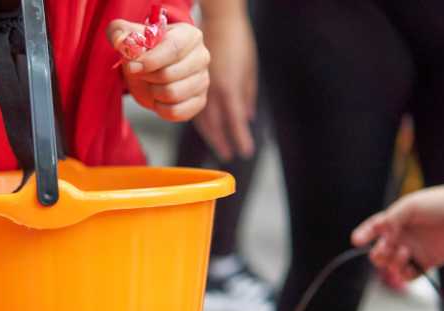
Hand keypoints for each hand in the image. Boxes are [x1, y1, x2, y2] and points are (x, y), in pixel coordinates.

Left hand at [107, 20, 209, 121]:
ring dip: (153, 92)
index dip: (150, 61)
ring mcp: (203, 80)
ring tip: (150, 84)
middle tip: (140, 74)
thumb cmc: (143, 51)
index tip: (132, 67)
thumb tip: (120, 41)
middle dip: (147, 77)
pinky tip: (158, 99)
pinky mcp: (199, 101)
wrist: (152, 71)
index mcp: (189, 35)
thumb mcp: (128, 35)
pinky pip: (176, 112)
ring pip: (173, 94)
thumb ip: (119, 32)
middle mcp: (201, 56)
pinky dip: (160, 109)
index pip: (173, 49)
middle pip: (170, 74)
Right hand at [193, 13, 256, 160]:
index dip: (240, 138)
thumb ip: (248, 93)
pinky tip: (205, 128)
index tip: (246, 152)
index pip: (236, 121)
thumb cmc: (238, 42)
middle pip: (216, 125)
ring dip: (211, 135)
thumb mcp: (249, 68)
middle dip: (222, 142)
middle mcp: (214, 92)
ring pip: (203, 118)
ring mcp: (202, 87)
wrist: (218, 22)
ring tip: (218, 147)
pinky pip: (193, 106)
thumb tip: (249, 116)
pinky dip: (200, 120)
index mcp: (230, 88)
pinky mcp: (194, 82)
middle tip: (228, 156)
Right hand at [351, 183, 443, 279]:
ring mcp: (412, 252)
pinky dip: (404, 273)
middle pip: (378, 254)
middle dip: (379, 254)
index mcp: (394, 222)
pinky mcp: (425, 263)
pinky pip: (408, 275)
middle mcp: (400, 238)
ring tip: (404, 251)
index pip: (373, 230)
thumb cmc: (437, 204)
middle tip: (388, 247)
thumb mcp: (409, 207)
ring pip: (391, 266)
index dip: (363, 235)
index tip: (357, 240)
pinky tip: (410, 263)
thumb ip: (390, 220)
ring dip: (392, 262)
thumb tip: (378, 233)